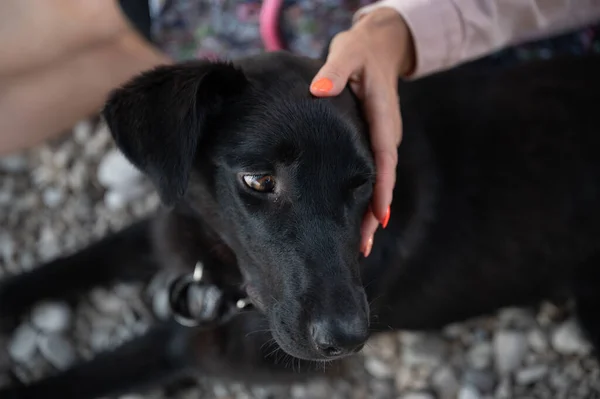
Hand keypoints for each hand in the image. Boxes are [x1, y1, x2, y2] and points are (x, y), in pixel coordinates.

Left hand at [310, 8, 415, 255]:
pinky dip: (364, 198)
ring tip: (357, 247)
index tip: (376, 219)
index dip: (381, 192)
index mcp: (383, 120)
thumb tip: (320, 91)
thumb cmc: (360, 54)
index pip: (383, 161)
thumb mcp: (348, 55)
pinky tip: (354, 219)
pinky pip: (370, 175)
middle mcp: (386, 136)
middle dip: (372, 215)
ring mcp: (381, 142)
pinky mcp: (373, 144)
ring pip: (377, 183)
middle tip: (361, 248)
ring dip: (368, 213)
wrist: (379, 49)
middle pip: (382, 182)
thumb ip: (335, 72)